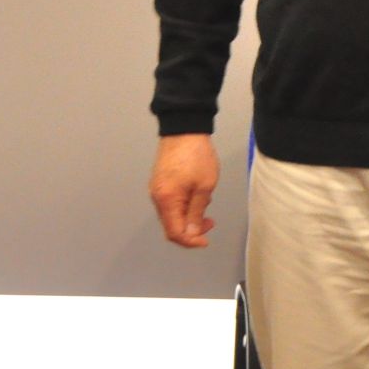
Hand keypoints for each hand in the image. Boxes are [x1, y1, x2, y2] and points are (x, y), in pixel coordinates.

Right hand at [149, 133, 218, 248]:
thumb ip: (196, 213)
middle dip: (191, 229)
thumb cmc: (197, 156)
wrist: (184, 128)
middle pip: (171, 226)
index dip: (190, 241)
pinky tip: (197, 196)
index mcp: (166, 200)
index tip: (206, 239)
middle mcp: (157, 197)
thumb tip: (191, 234)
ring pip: (171, 214)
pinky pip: (170, 203)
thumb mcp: (204, 187)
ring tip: (206, 204)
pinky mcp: (160, 181)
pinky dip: (184, 206)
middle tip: (210, 222)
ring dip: (188, 216)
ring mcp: (157, 189)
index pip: (174, 233)